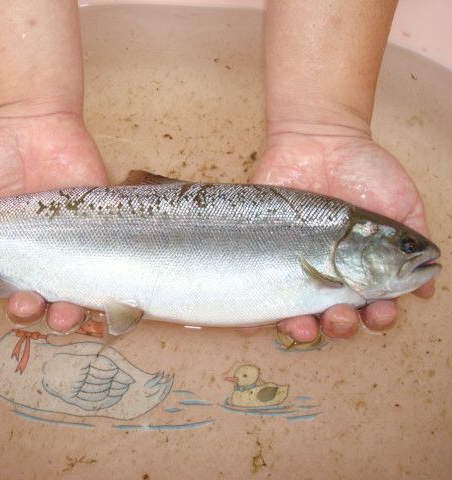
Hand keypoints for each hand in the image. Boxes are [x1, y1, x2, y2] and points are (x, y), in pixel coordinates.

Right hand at [0, 108, 106, 331]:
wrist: (32, 118)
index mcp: (0, 249)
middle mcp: (33, 254)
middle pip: (31, 301)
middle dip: (26, 311)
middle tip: (26, 302)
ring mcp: (67, 246)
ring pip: (67, 296)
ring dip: (63, 315)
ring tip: (61, 312)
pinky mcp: (97, 232)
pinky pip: (102, 269)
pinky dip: (102, 292)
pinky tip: (97, 299)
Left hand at [250, 129, 434, 341]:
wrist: (320, 140)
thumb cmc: (365, 172)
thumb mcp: (402, 206)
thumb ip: (414, 245)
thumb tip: (425, 288)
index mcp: (362, 269)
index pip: (370, 307)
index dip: (377, 318)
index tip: (379, 313)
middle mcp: (327, 275)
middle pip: (333, 317)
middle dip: (340, 326)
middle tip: (341, 316)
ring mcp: (293, 268)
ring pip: (295, 312)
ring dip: (301, 329)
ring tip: (304, 326)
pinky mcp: (262, 255)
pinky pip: (254, 291)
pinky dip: (250, 316)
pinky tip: (250, 326)